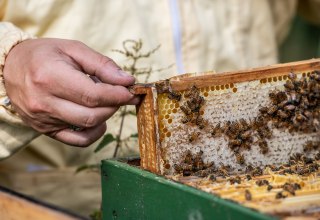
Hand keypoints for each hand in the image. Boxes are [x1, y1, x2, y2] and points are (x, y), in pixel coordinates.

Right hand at [3, 38, 138, 146]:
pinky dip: (94, 133)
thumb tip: (127, 80)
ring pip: (86, 126)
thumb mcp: (73, 49)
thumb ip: (101, 64)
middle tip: (122, 95)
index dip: (117, 95)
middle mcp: (44, 102)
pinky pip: (77, 141)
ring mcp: (43, 119)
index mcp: (50, 77)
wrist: (10, 68)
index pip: (92, 95)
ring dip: (106, 115)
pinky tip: (99, 120)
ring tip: (107, 101)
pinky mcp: (45, 130)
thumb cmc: (44, 55)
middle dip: (114, 106)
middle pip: (92, 115)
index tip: (131, 91)